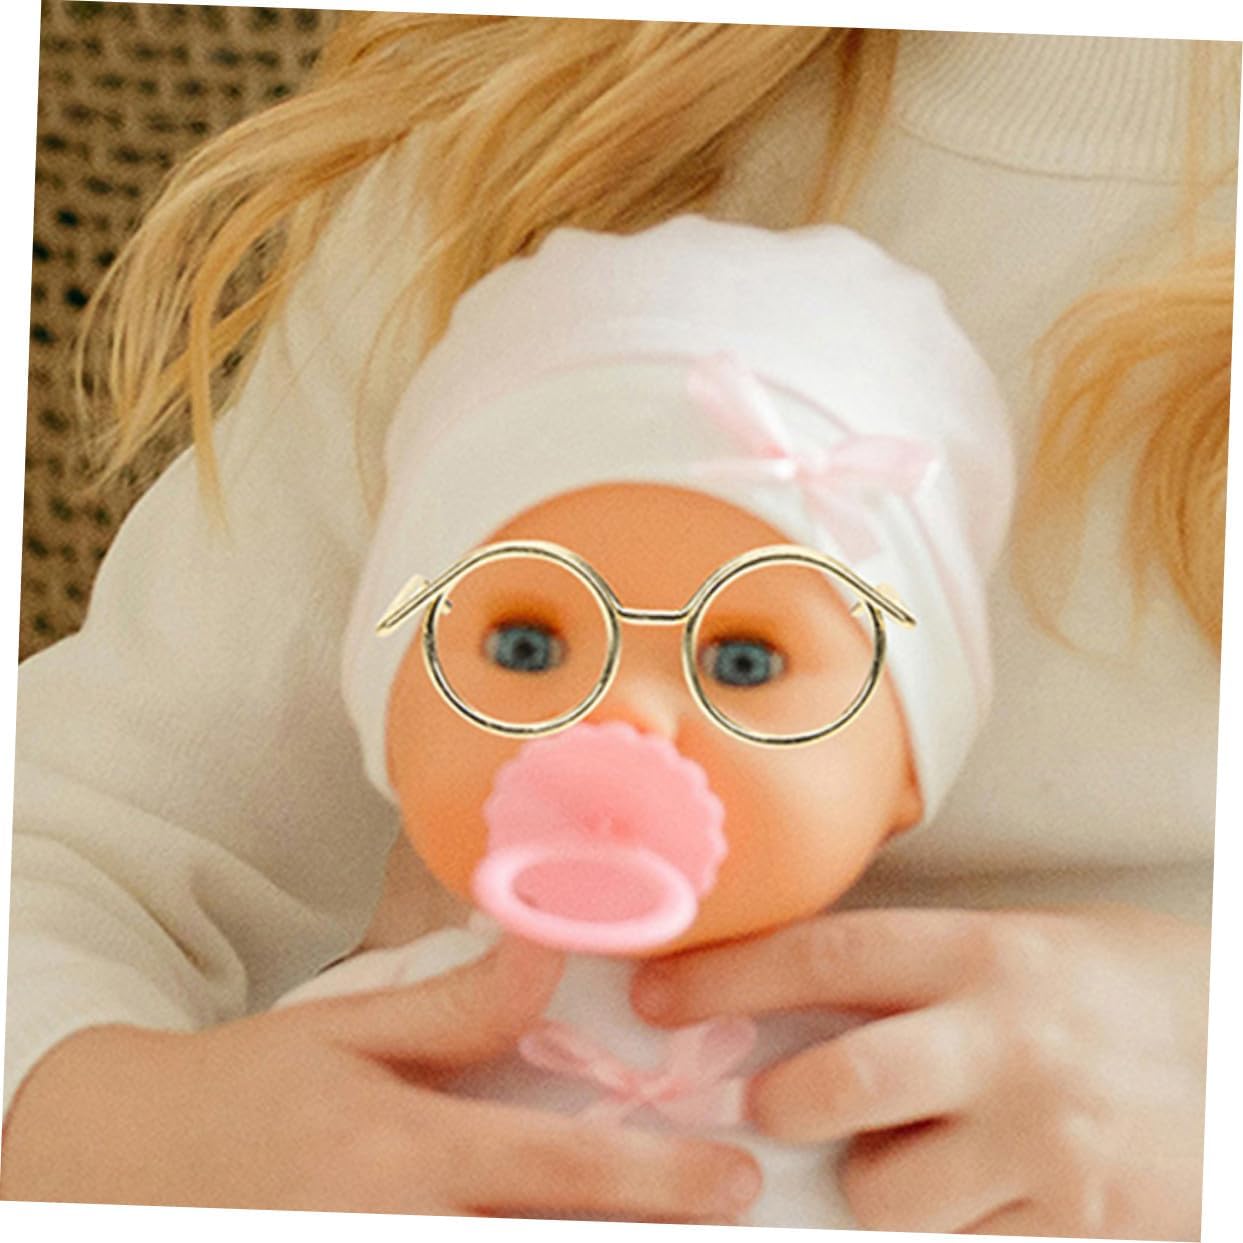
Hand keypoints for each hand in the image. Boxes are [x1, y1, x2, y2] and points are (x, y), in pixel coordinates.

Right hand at [1, 936, 760, 1220]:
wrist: (104, 1161)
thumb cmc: (239, 1089)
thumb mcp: (344, 1032)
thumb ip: (458, 1006)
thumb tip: (551, 946)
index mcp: (398, 1150)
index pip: (555, 1167)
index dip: (658, 1178)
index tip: (733, 1182)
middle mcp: (391, 1234)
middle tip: (722, 1225)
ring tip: (651, 1237)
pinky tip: (549, 1242)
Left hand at [631, 905, 1207, 1237]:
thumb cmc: (1143, 993)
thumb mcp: (1038, 947)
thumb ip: (929, 971)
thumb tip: (807, 997)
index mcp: (988, 953)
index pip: (827, 954)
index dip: (726, 975)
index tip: (658, 993)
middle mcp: (1006, 1041)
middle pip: (835, 1082)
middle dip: (778, 1102)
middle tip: (769, 1101)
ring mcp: (1043, 1142)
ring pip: (885, 1190)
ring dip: (870, 1182)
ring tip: (911, 1152)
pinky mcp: (1075, 1222)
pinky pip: (959, 1241)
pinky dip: (947, 1223)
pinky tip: (986, 1187)